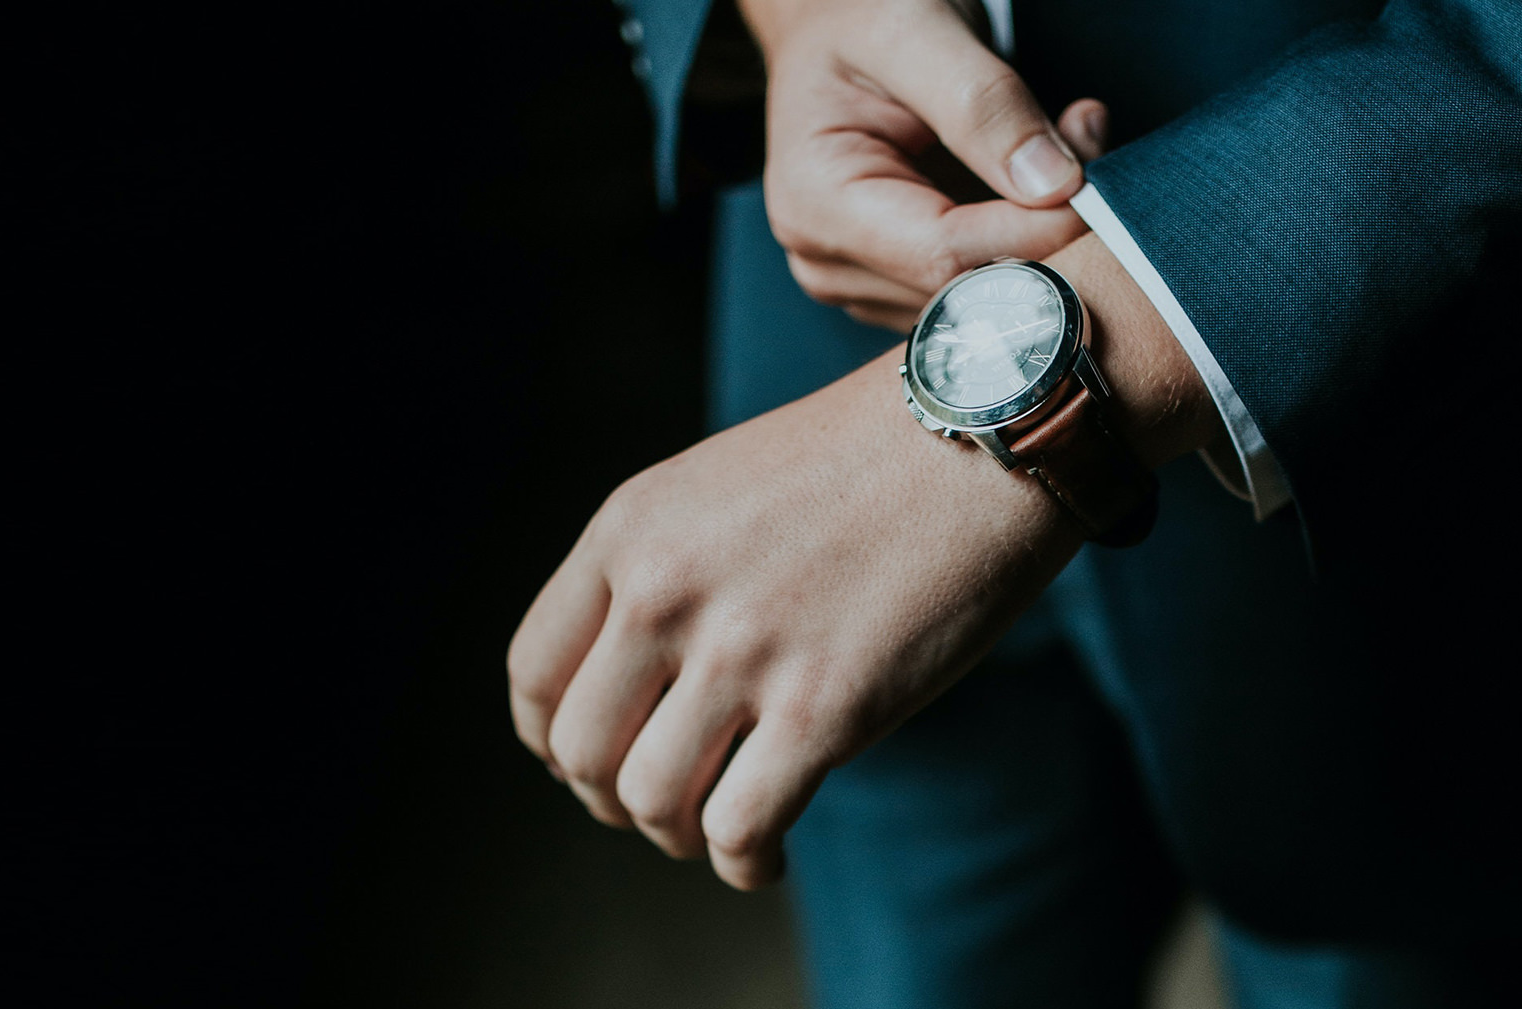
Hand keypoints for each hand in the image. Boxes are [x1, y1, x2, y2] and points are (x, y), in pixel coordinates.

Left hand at [508, 234, 1216, 889]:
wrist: (986, 434)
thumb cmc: (869, 461)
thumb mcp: (722, 484)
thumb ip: (662, 566)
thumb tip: (635, 683)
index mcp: (631, 530)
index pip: (534, 674)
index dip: (554, 740)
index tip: (597, 760)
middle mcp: (667, 590)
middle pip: (582, 753)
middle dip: (615, 800)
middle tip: (669, 804)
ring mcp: (743, 651)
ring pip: (652, 802)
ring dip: (680, 836)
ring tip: (724, 828)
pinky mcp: (825, 707)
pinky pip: (740, 829)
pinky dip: (745, 864)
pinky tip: (769, 858)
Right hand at [744, 0, 1110, 330]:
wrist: (836, 26)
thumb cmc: (862, 19)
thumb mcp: (916, 32)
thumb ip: (983, 106)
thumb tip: (1054, 186)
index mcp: (816, 204)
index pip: (944, 257)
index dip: (1034, 233)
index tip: (1094, 184)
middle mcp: (831, 260)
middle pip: (970, 288)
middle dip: (1046, 230)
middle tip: (1086, 140)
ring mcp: (867, 280)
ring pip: (990, 295)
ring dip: (1046, 232)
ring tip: (1061, 140)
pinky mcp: (905, 279)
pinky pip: (988, 284)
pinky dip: (1032, 237)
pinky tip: (1037, 175)